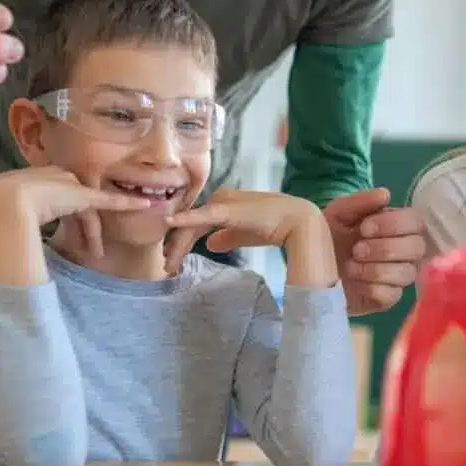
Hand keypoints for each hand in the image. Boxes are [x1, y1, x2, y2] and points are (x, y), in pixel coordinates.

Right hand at [0, 166, 150, 257]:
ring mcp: (68, 184)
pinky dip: (126, 202)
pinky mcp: (82, 194)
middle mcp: (54, 178)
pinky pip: (109, 200)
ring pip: (87, 211)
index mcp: (35, 182)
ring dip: (92, 233)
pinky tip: (144, 204)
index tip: (71, 235)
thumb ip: (19, 225)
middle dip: (83, 228)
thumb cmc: (0, 213)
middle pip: (74, 207)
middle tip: (88, 251)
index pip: (57, 203)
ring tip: (95, 254)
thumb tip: (12, 247)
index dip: (67, 220)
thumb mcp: (9, 218)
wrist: (4, 201)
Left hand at [164, 189, 332, 280]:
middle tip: (167, 268)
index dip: (182, 242)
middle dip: (176, 246)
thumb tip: (210, 244)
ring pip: (191, 225)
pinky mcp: (226, 210)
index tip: (174, 262)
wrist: (297, 221)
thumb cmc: (275, 226)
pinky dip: (184, 220)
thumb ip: (227, 237)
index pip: (195, 223)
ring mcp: (222, 202)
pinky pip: (200, 216)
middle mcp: (219, 198)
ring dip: (178, 245)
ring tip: (169, 265)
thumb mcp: (244, 234)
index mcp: (223, 202)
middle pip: (189, 224)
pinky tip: (170, 223)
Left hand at [323, 188, 425, 315]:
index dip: (394, 225)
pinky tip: (355, 282)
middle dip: (385, 248)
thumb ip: (359, 202)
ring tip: (350, 266)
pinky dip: (372, 287)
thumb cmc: (328, 236)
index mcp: (396, 226)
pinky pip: (392, 295)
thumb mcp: (338, 214)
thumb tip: (385, 194)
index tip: (365, 228)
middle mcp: (403, 250)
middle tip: (356, 249)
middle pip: (417, 248)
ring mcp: (397, 276)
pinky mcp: (387, 298)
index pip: (415, 222)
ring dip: (376, 269)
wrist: (308, 268)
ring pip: (406, 273)